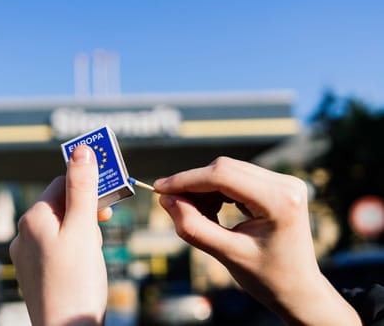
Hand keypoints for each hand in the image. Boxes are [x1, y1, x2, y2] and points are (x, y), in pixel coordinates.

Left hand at [9, 145, 107, 325]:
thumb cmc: (77, 282)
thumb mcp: (83, 229)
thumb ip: (82, 188)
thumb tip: (81, 150)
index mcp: (33, 218)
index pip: (61, 182)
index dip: (88, 182)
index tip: (110, 191)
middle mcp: (24, 233)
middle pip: (61, 204)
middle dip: (86, 208)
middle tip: (106, 220)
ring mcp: (27, 254)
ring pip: (60, 226)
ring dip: (82, 228)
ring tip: (94, 247)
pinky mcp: (35, 271)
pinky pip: (56, 246)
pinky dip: (74, 246)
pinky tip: (84, 262)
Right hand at [154, 156, 361, 325]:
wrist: (298, 289)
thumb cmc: (267, 278)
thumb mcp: (226, 255)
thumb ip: (193, 227)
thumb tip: (166, 200)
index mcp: (279, 200)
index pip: (222, 176)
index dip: (186, 180)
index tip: (159, 189)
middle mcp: (285, 184)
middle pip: (224, 169)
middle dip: (193, 185)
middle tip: (171, 204)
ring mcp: (284, 182)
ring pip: (228, 171)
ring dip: (204, 189)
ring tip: (197, 215)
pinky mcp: (278, 185)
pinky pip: (237, 178)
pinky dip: (217, 191)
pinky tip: (212, 211)